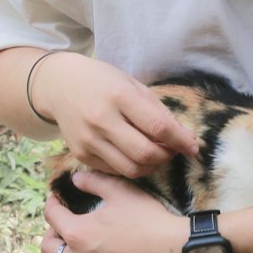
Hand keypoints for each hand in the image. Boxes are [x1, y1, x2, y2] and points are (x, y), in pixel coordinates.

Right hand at [32, 53, 199, 176]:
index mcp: (119, 96)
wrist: (59, 85)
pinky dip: (131, 167)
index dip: (181, 141)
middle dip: (167, 156)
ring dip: (151, 166)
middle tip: (173, 150)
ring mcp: (88, 140)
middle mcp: (101, 120)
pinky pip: (115, 171)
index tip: (193, 147)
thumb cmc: (103, 82)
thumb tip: (185, 138)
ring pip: (131, 169)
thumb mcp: (132, 85)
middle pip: (145, 154)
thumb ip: (157, 111)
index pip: (158, 126)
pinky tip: (134, 154)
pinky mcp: (80, 155)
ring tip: (156, 154)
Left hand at [43, 168, 187, 252]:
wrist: (177, 250)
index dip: (52, 204)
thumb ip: (93, 182)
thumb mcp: (120, 191)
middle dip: (52, 236)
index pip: (51, 217)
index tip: (56, 200)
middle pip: (50, 251)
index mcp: (77, 234)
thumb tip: (75, 180)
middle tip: (62, 228)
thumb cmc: (148, 218)